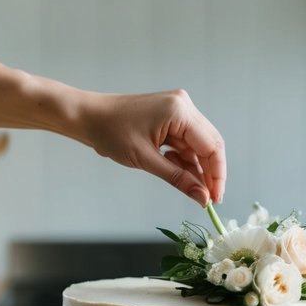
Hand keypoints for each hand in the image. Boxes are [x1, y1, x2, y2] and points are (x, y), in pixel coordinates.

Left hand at [77, 89, 225, 205]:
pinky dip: (183, 160)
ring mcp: (178, 110)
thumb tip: (202, 198)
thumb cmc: (111, 133)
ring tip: (191, 190)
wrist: (88, 117)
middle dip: (209, 173)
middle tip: (208, 199)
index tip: (215, 199)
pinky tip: (176, 172)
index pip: (211, 146)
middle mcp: (184, 106)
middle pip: (209, 145)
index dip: (216, 175)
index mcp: (180, 111)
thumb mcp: (146, 160)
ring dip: (195, 169)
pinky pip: (185, 142)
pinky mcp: (170, 117)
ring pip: (198, 146)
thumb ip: (177, 179)